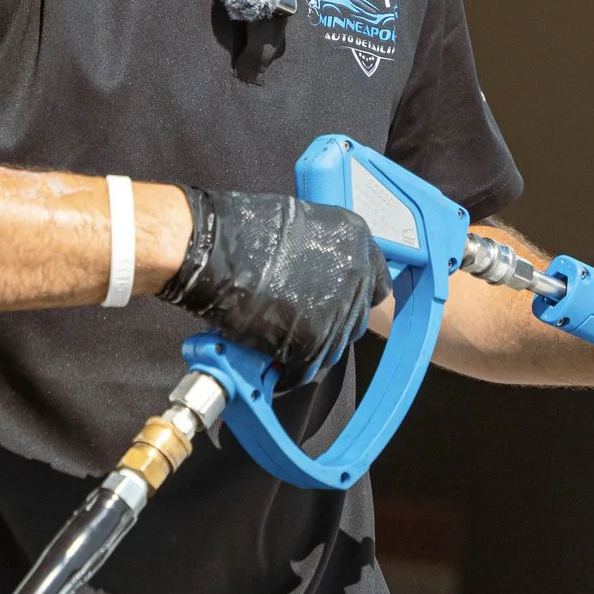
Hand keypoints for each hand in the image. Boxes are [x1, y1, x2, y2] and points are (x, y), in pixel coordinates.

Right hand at [156, 186, 391, 388]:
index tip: (345, 303)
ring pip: (333, 348)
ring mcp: (336, 310)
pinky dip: (291, 369)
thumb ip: (325, 252)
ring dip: (311, 348)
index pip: (379, 284)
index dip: (357, 296)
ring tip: (281, 338)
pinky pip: (307, 367)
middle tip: (302, 320)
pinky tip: (271, 357)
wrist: (214, 248)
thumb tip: (323, 276)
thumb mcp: (301, 224)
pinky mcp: (313, 340)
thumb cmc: (243, 229)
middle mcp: (355, 275)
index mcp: (357, 239)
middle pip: (356, 320)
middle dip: (331, 324)